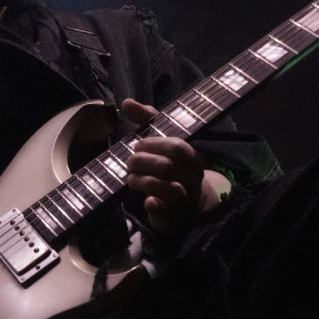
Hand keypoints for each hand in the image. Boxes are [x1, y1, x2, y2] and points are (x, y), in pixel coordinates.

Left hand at [122, 98, 226, 233]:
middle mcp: (191, 177)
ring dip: (142, 181)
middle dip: (143, 161)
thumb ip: (147, 121)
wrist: (187, 206)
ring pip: (167, 188)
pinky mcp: (174, 216)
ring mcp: (185, 197)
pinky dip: (154, 204)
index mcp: (191, 157)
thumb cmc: (171, 167)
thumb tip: (126, 102)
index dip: (154, 144)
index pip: (177, 147)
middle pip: (169, 166)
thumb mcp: (162, 142)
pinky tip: (147, 201)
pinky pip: (165, 210)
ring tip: (130, 178)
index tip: (137, 144)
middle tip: (129, 161)